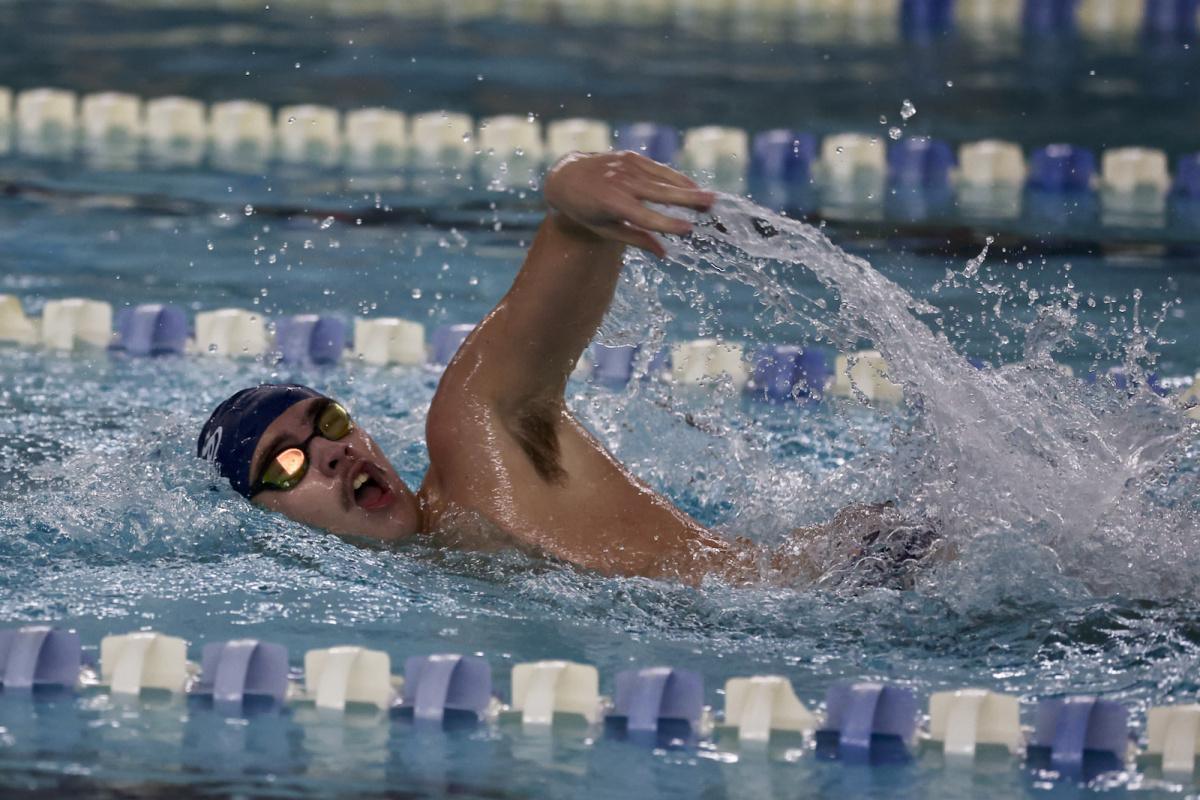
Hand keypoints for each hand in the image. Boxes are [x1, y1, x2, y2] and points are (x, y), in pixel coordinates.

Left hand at [545, 151, 715, 257]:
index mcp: (611, 203)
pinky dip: (676, 178)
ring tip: (710, 198)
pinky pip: (658, 168)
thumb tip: (664, 254)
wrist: (565, 176)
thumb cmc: (584, 210)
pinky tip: (693, 187)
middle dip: (687, 199)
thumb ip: (635, 239)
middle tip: (711, 205)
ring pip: (663, 178)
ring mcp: (626, 166)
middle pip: (660, 193)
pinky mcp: (631, 157)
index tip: (689, 230)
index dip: (668, 224)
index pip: (645, 216)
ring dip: (687, 188)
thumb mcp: (604, 229)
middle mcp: (620, 182)